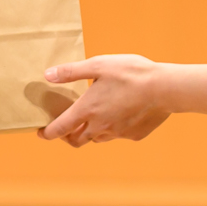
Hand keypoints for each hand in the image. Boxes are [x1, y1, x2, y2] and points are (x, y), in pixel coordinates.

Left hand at [39, 54, 170, 145]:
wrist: (165, 88)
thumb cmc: (131, 73)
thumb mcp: (99, 65)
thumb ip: (71, 72)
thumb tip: (47, 75)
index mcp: (87, 110)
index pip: (59, 129)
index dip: (47, 133)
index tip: (41, 132)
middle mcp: (99, 127)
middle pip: (76, 141)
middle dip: (67, 136)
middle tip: (66, 127)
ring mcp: (117, 133)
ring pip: (97, 139)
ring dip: (91, 132)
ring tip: (95, 118)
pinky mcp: (133, 136)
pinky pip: (118, 135)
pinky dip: (114, 128)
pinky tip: (122, 113)